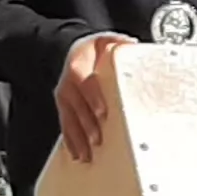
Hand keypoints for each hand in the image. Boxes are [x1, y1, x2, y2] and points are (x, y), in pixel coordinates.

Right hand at [56, 33, 135, 158]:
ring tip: (87, 154)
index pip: (85, 83)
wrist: (75, 50)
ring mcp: (64, 97)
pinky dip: (70, 141)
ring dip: (78, 138)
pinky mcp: (64, 107)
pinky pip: (65, 125)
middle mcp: (68, 83)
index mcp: (78, 65)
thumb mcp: (106, 41)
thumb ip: (119, 44)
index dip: (93, 98)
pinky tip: (76, 153)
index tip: (102, 113)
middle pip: (76, 106)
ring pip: (69, 120)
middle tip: (98, 140)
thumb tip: (132, 45)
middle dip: (87, 125)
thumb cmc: (94, 49)